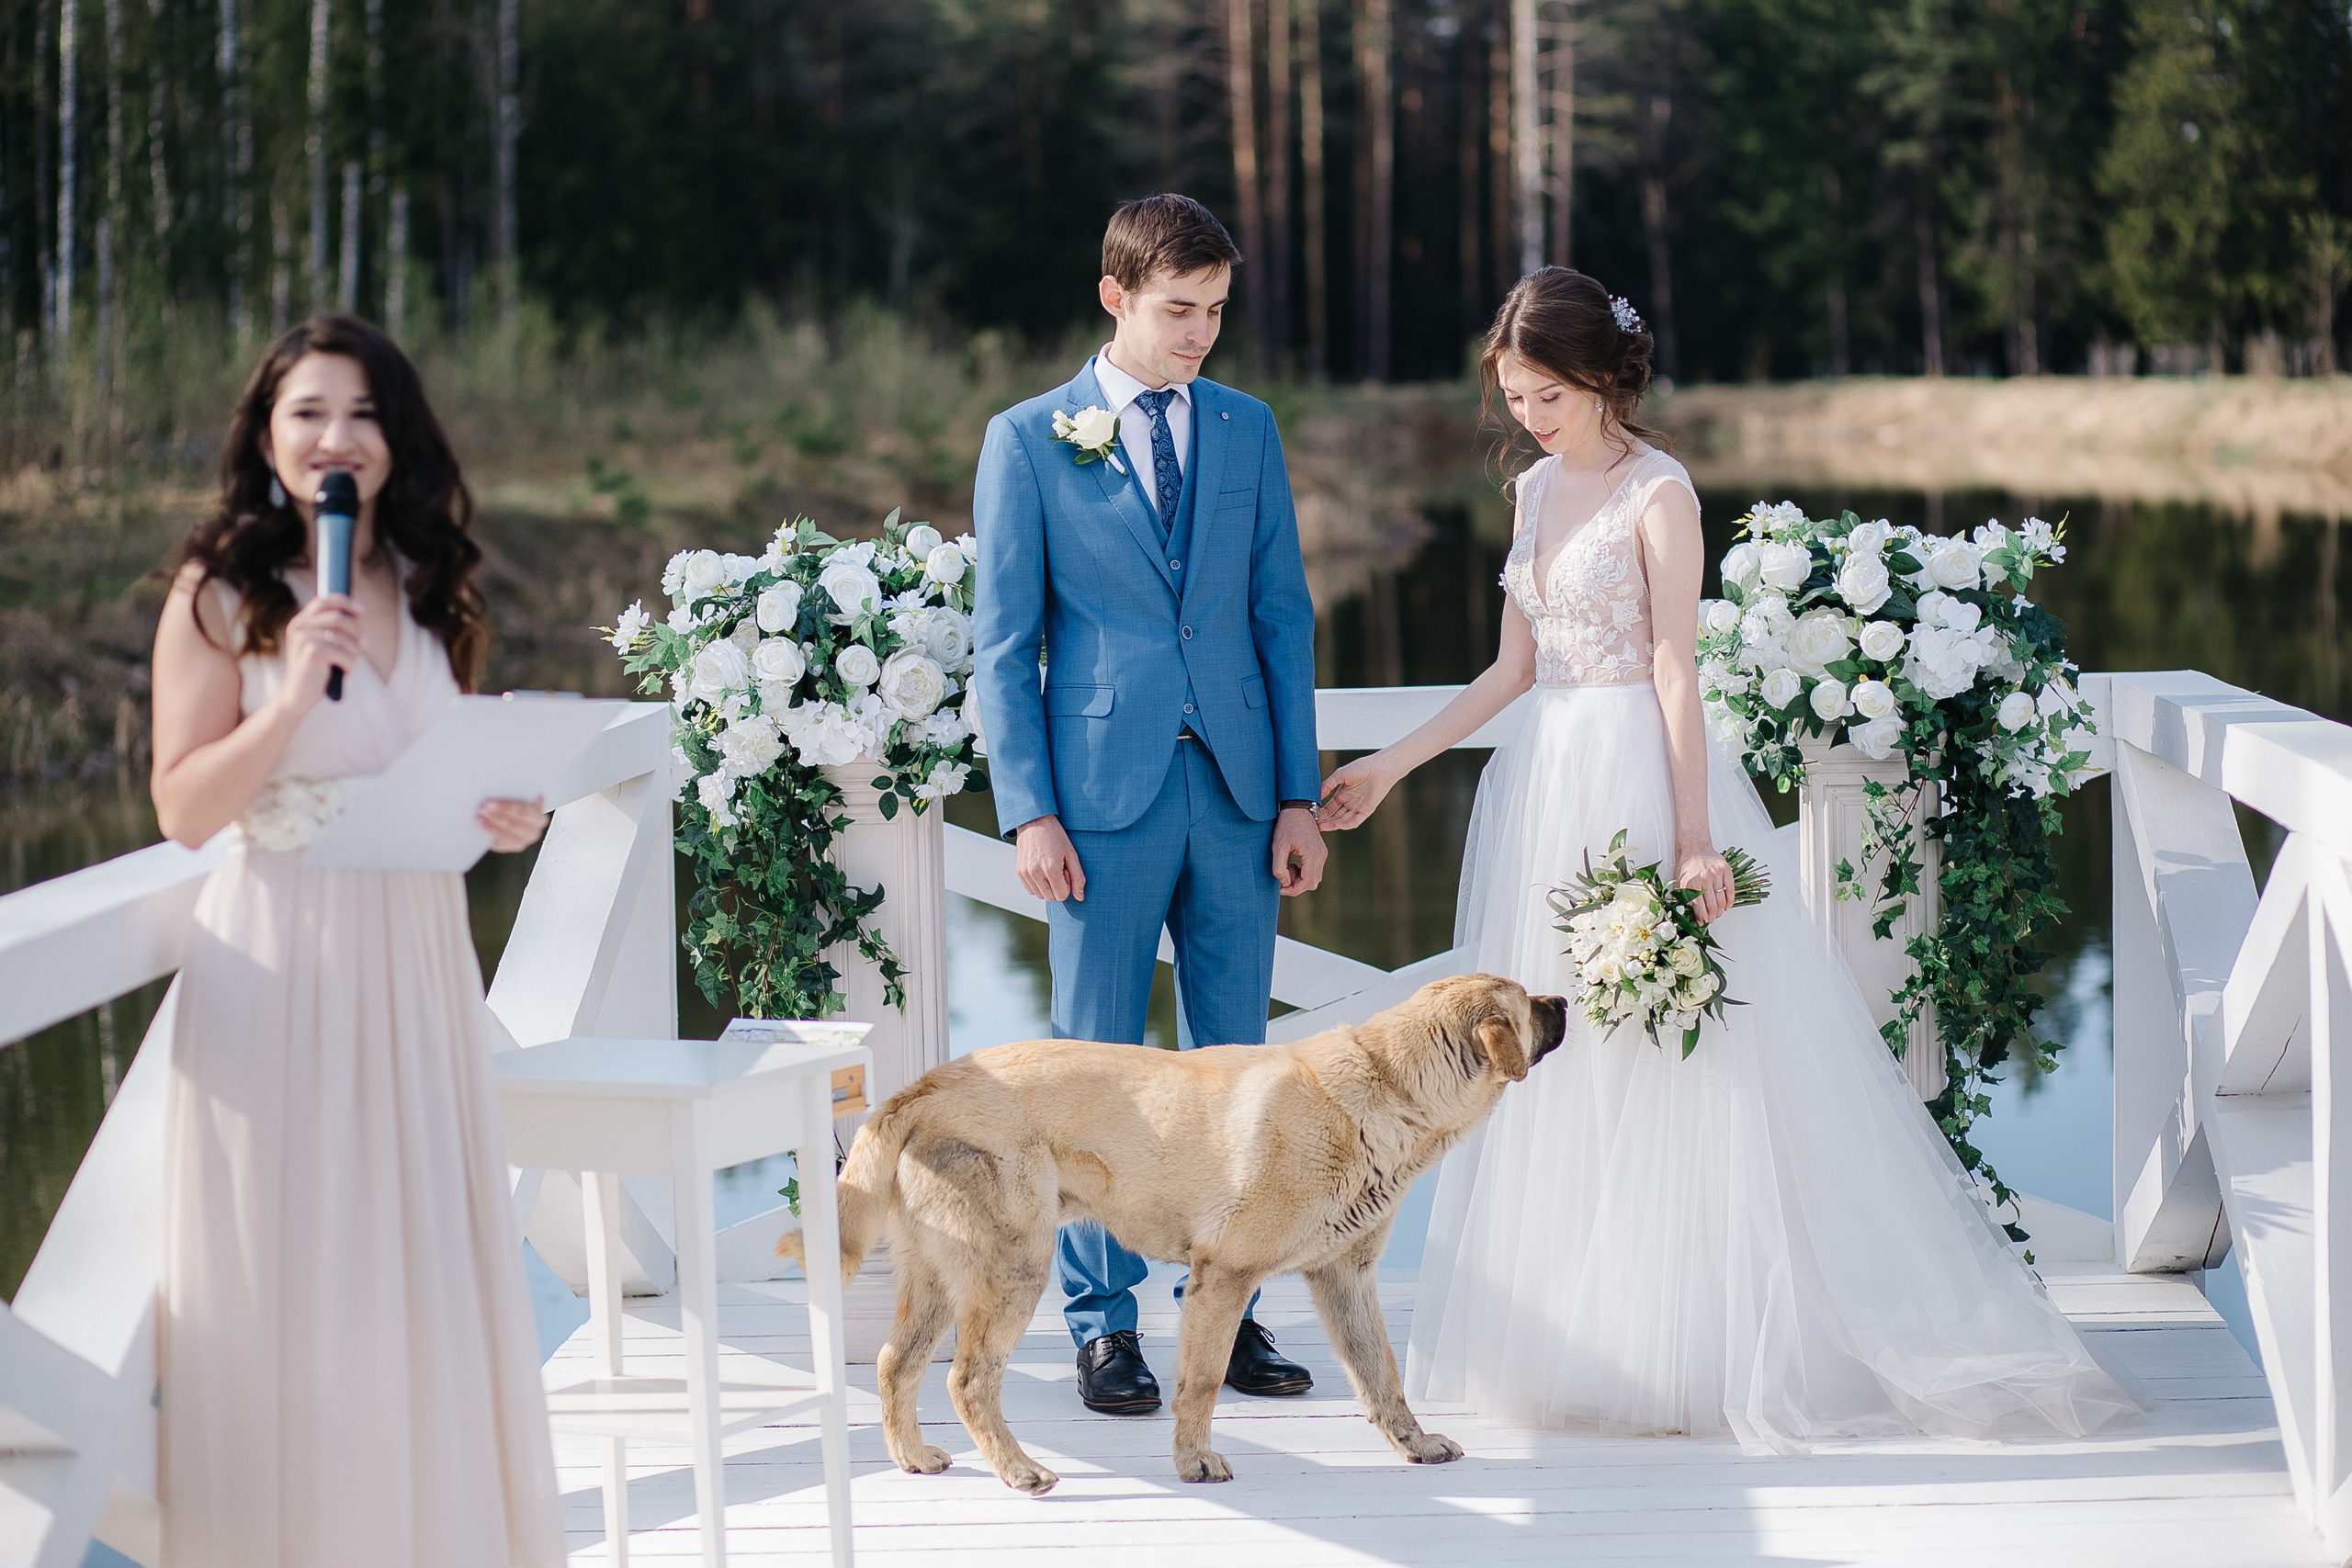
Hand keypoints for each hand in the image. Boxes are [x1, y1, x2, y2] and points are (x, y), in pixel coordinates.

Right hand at [275, 591, 363, 715]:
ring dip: (354, 652)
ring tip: (350, 663)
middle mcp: (299, 628)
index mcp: (300, 623)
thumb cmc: (314, 671)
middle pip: (339, 617)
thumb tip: (359, 613)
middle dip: (357, 630)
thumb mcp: (322, 646)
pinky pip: (344, 654)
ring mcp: (304, 639)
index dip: (344, 602)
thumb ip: (334, 629)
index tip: (362, 609)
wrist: (297, 696)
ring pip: (345, 638)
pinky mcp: (313, 653)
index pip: (323, 600)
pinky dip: (350, 665)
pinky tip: (344, 672)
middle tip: (363, 645)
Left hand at [479, 795, 548, 853]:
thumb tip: (530, 791)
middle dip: (496, 816)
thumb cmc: (519, 803)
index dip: (507, 808)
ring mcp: (521, 842)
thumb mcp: (524, 796)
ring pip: (505, 835)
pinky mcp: (508, 847)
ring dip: (491, 824)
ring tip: (479, 815)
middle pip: (513, 825)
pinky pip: (498, 842)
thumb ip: (523, 792)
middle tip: (483, 808)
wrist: (516, 816)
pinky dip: (488, 832)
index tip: (492, 802)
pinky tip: (480, 823)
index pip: (524, 813)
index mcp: (539, 819)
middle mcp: (533, 833)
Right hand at [1015, 815, 1085, 901]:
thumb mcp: (1071, 854)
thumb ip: (1078, 877)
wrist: (1035, 821)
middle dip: (1057, 887)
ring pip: (1039, 895)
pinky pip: (1030, 889)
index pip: (1062, 896)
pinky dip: (1037, 884)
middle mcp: (1035, 873)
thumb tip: (1080, 897)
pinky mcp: (1019, 871)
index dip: (1067, 885)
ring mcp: (1025, 872)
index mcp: (1051, 869)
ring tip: (1048, 868)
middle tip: (1058, 869)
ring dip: (1047, 887)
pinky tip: (1040, 869)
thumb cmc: (1055, 836)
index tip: (1066, 871)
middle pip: (1050, 897)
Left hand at [1271, 807, 1325, 894]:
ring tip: (1288, 867)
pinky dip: (1304, 873)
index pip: (1307, 883)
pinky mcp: (1321, 852)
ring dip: (1300, 879)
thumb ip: (1279, 867)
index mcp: (1312, 855)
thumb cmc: (1286, 825)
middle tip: (1283, 876)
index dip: (1293, 890)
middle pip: (1312, 883)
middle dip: (1297, 885)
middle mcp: (1321, 856)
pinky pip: (1315, 870)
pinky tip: (1293, 864)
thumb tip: (1284, 883)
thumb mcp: (1278, 847)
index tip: (1281, 889)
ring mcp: (1323, 854)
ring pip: (1315, 878)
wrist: (1298, 808)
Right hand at [1318, 753, 1399, 830]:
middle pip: (1334, 817)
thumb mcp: (1340, 775)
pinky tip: (1337, 825)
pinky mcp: (1366, 811)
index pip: (1329, 808)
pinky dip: (1346, 824)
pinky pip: (1355, 821)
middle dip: (1325, 821)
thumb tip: (1317, 795)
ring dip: (1332, 825)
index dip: (1321, 813)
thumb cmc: (1362, 767)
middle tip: (1315, 825)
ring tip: (1322, 826)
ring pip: (1343, 821)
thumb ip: (1328, 785)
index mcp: (1342, 795)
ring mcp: (1357, 808)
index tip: (1312, 815)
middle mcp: (1349, 803)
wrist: (1380, 767)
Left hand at [1677, 847, 1735, 924]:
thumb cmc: (1686, 866)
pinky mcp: (1725, 870)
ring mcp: (1716, 874)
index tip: (1702, 922)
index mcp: (1691, 884)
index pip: (1699, 908)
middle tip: (1711, 920)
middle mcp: (1704, 879)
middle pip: (1712, 906)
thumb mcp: (1679, 882)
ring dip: (1720, 911)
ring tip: (1717, 914)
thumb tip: (1686, 914)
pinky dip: (1730, 901)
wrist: (1694, 848)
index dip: (1702, 919)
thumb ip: (1682, 898)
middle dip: (1712, 917)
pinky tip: (1727, 906)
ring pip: (1722, 900)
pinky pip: (1730, 889)